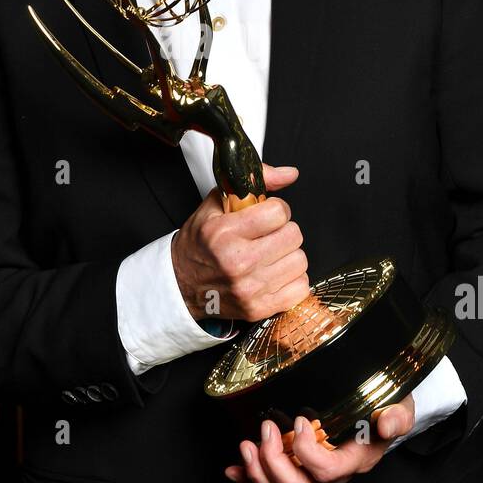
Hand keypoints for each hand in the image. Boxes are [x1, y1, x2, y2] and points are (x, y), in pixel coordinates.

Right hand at [171, 163, 309, 323]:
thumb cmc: (199, 244)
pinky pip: (300, 287)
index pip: (279, 213)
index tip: (267, 215)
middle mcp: (239, 262)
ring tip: (270, 255)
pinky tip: (274, 274)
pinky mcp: (259, 308)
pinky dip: (292, 279)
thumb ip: (253, 182)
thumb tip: (289, 174)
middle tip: (268, 235)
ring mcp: (250, 288)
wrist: (181, 284)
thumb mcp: (215, 205)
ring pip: (300, 261)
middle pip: (294, 236)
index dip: (276, 210)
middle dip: (284, 231)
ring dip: (288, 255)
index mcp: (225, 234)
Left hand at [224, 395, 415, 482]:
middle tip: (266, 430)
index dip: (307, 452)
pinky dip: (249, 479)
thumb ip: (397, 416)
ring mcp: (313, 476)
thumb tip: (387, 424)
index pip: (327, 470)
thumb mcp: (400, 407)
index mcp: (355, 461)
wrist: (382, 414)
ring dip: (258, 473)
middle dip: (274, 463)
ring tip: (246, 446)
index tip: (300, 421)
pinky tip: (235, 470)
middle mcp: (332, 475)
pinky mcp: (299, 470)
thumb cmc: (388, 409)